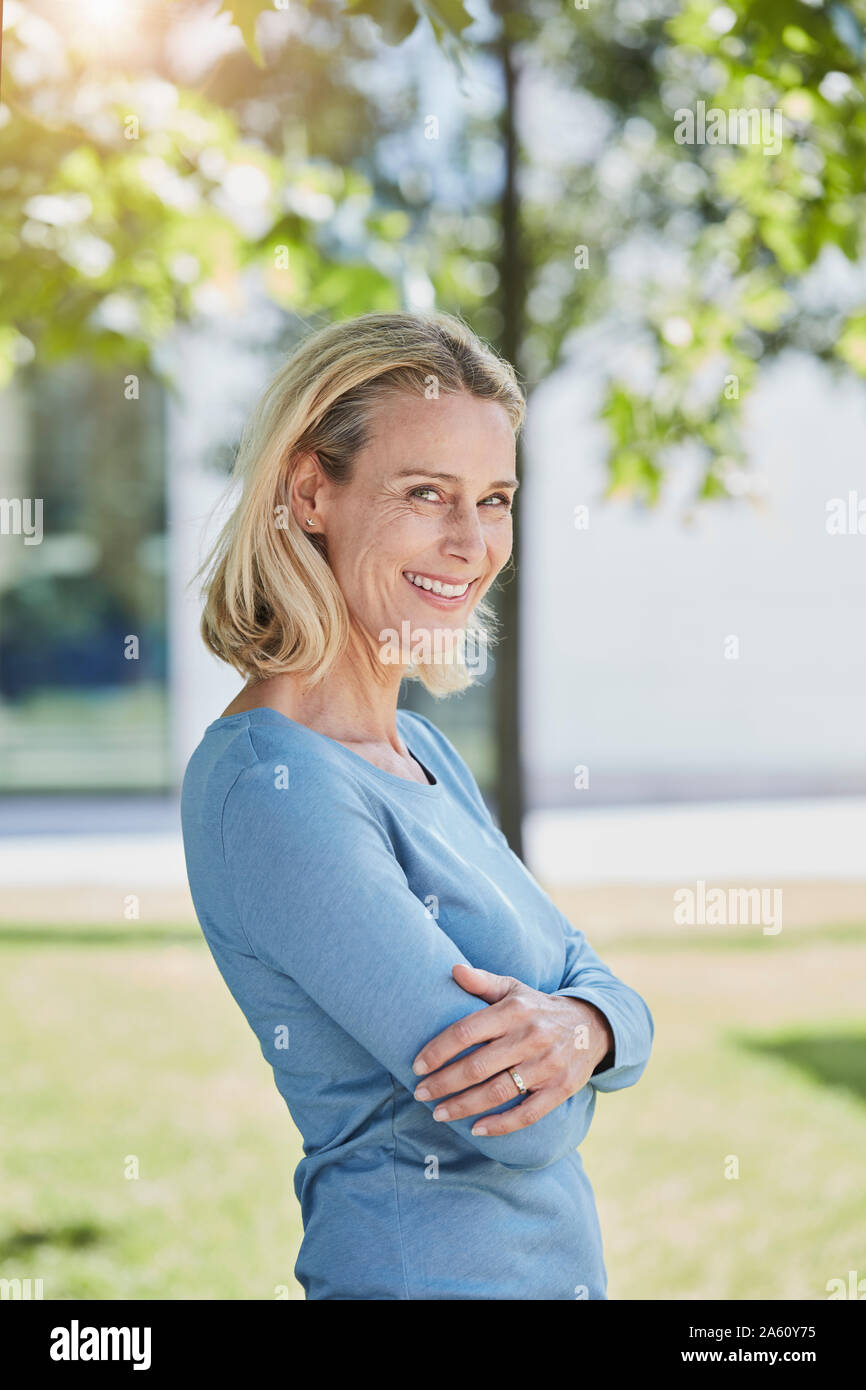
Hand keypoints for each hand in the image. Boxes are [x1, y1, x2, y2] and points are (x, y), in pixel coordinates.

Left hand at [411, 963, 613, 1135]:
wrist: (592, 1025)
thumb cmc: (538, 1008)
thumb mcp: (514, 989)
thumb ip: (483, 981)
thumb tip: (454, 969)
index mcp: (514, 1010)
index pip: (467, 1031)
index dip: (438, 1050)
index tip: (417, 1066)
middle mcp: (531, 1036)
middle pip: (478, 1066)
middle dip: (444, 1083)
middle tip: (420, 1093)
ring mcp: (548, 1065)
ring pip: (498, 1092)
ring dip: (464, 1106)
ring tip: (438, 1113)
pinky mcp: (561, 1089)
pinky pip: (527, 1114)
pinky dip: (500, 1125)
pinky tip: (476, 1129)